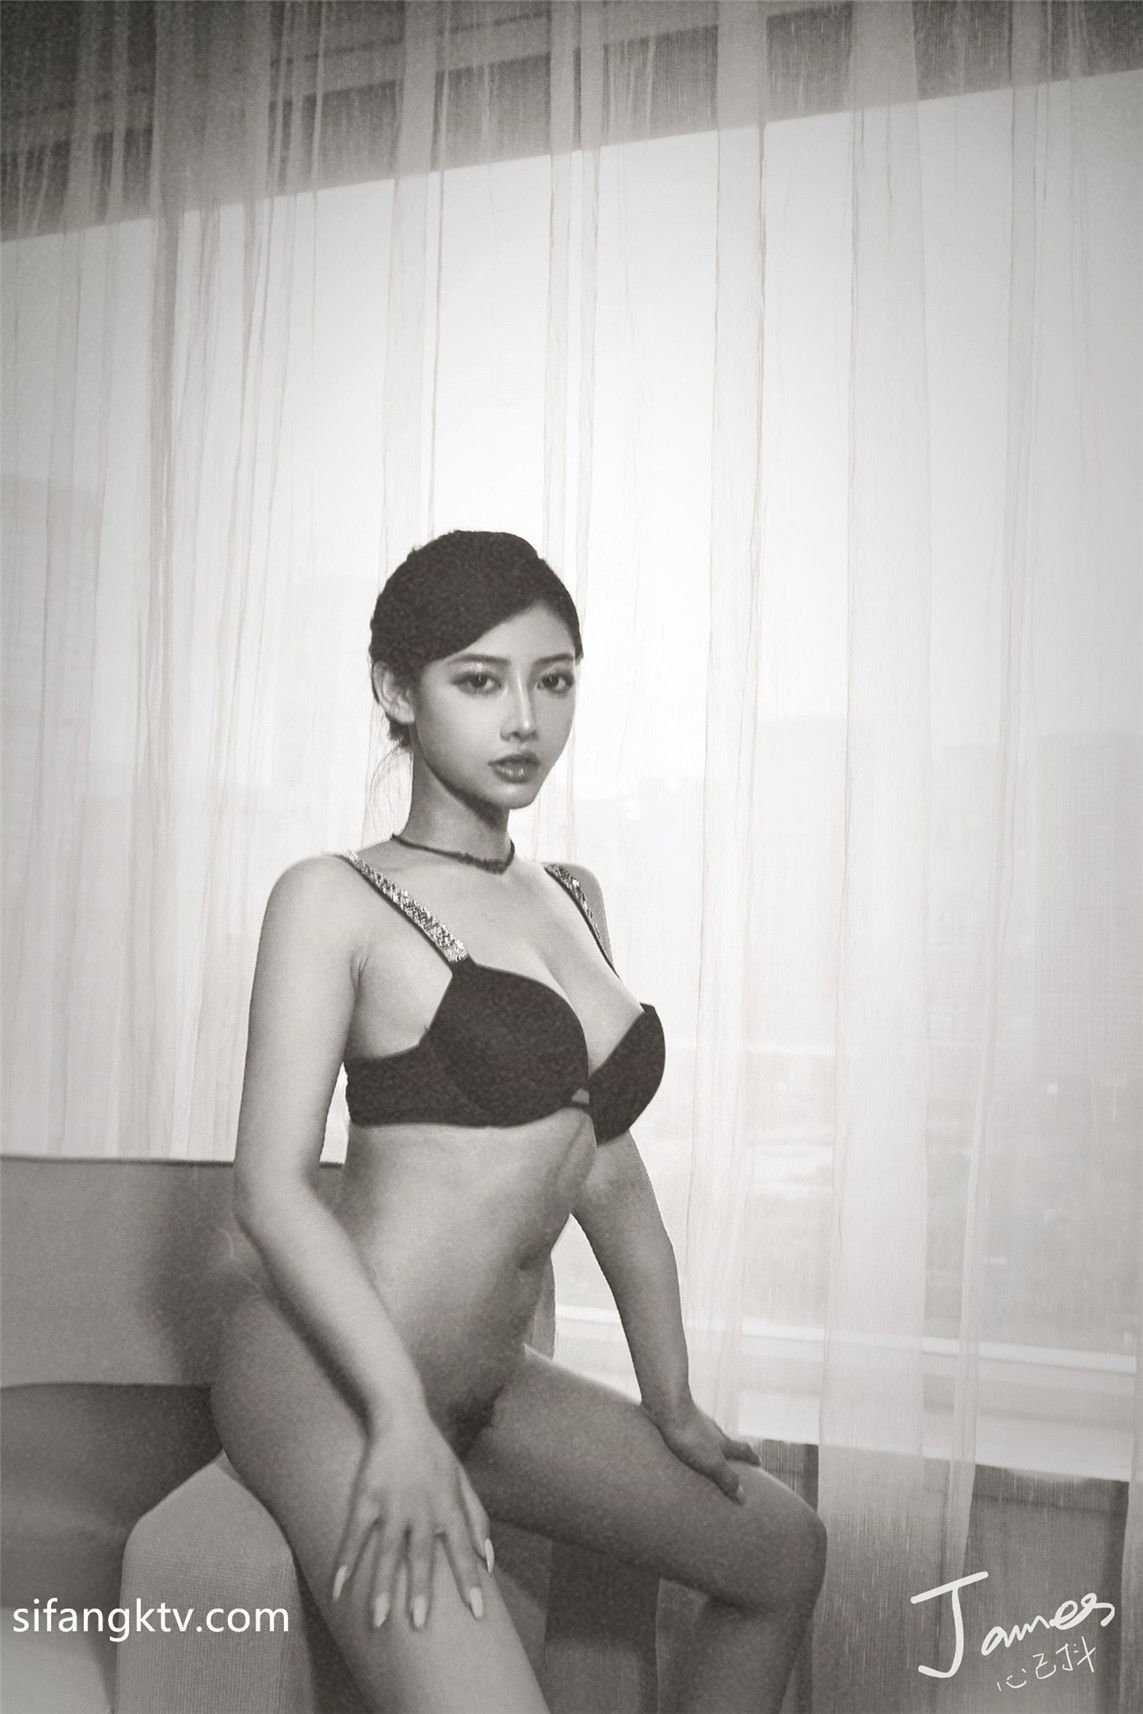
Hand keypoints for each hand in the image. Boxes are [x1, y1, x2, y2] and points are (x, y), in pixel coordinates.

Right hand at [330, 1406, 493, 1630]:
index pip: (463, 1548)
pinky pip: (355, 1535)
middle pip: (422, 1555)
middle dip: (421, 1590)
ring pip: (388, 1551)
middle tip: (419, 1624)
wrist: (402, 1417)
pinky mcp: (366, 1497)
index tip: (478, 1611)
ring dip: (383, 1586)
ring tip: (379, 1619)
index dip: (471, 1579)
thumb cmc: (435, 1453)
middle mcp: (422, 1507)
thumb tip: (488, 1557)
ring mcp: (392, 1503)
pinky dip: (346, 1561)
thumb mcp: (462, 1480)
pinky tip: (338, 1588)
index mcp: (448, 1505)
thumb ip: (476, 1517)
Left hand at [642, 1395, 761, 1501]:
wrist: (667, 1406)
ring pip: (706, 1437)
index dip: (751, 1457)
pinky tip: (678, 1448)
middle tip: (732, 1462)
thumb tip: (744, 1498)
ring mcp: (695, 1422)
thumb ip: (727, 1478)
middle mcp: (712, 1430)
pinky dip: (688, 1442)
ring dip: (707, 1447)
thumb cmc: (690, 1435)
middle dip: (730, 1452)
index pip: (743, 1449)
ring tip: (702, 1459)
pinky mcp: (678, 1420)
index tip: (758, 1462)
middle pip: (726, 1441)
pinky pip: (686, 1433)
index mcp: (723, 1441)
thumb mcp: (711, 1462)